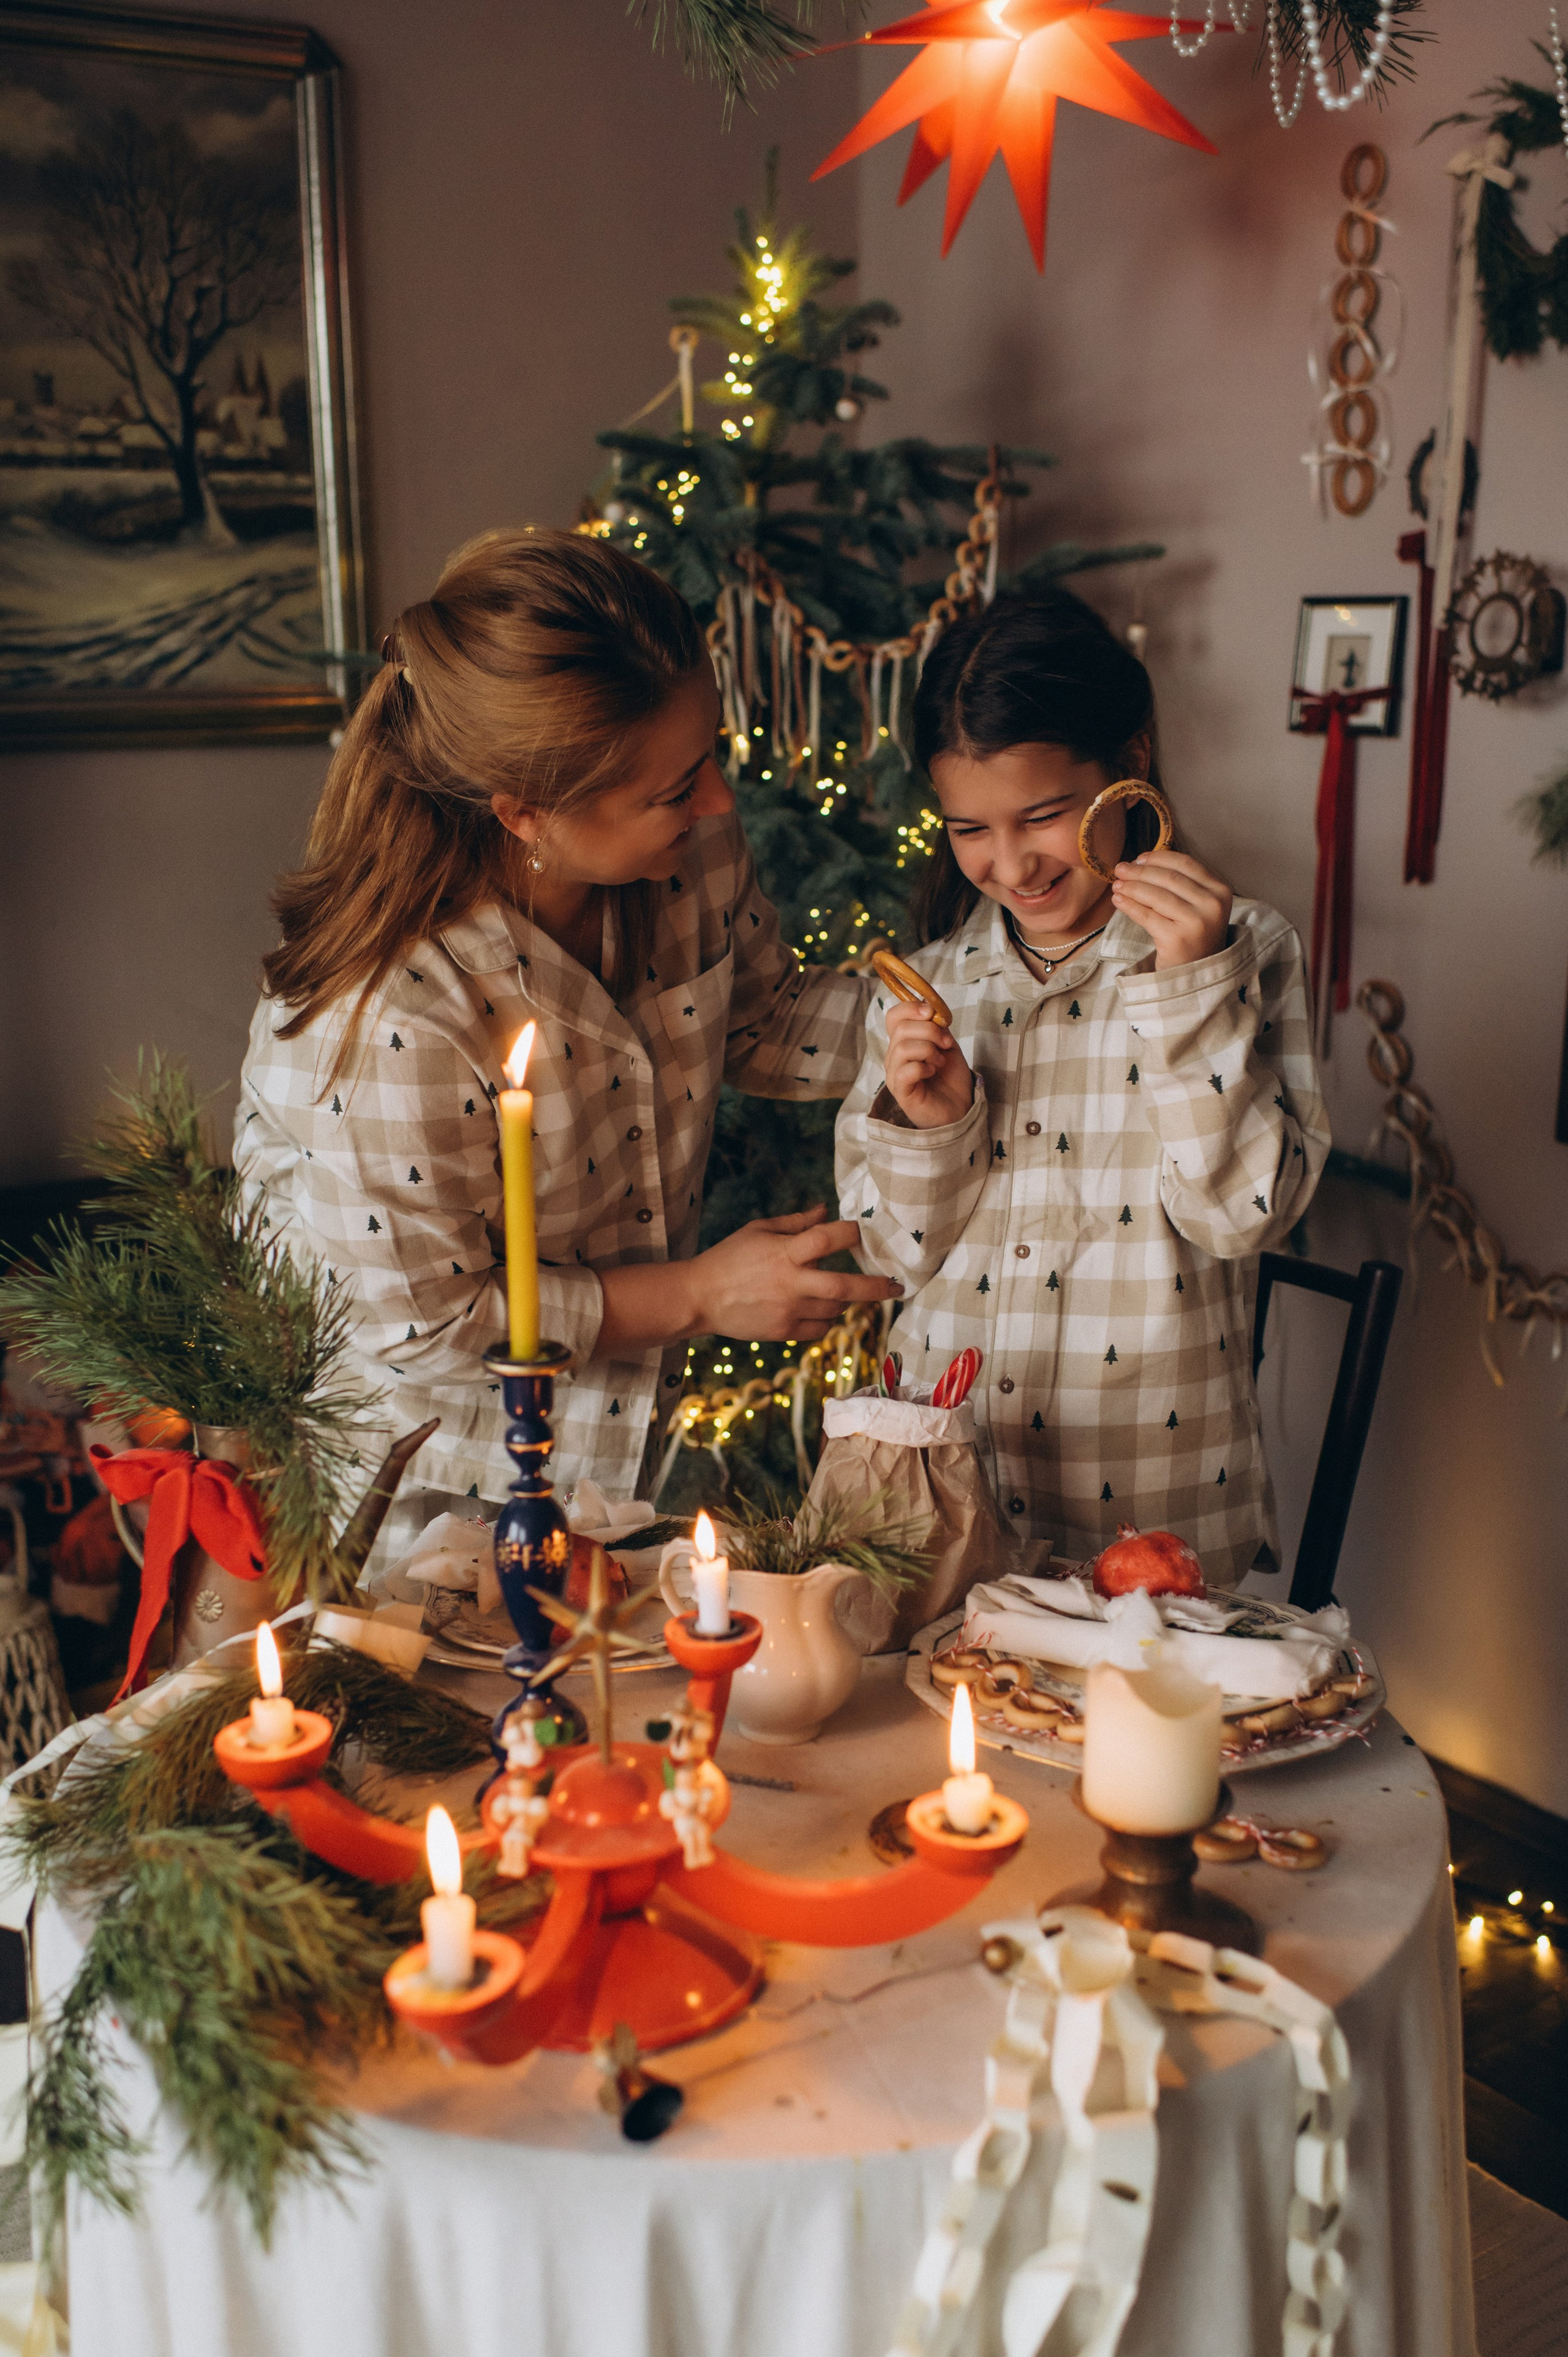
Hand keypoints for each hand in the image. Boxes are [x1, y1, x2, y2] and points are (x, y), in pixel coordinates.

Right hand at [689, 1205, 901, 1341]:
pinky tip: (822, 1310)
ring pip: (835, 1310)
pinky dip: (827, 1319)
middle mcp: (791, 1284)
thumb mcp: (758, 1230)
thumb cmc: (729, 1258)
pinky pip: (819, 1329)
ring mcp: (788, 1311)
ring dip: (846, 1300)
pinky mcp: (783, 1332)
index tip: (863, 1233)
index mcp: (784, 1253)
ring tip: (846, 1292)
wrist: (699, 1298)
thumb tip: (826, 1210)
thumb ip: (796, 1223)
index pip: (828, 1239)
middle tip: (895, 1285)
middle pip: (845, 1286)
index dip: (852, 1233)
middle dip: (876, 1286)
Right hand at [884, 1002, 973, 1129]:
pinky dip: (923, 1067)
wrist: (959, 1107)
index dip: (911, 1008)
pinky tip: (931, 1073)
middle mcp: (894, 1057)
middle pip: (901, 1029)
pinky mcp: (901, 1091)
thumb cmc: (950, 1078)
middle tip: (946, 1044)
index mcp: (903, 1042)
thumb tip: (929, 1008)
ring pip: (903, 1048)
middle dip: (929, 1031)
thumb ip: (937, 1026)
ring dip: (928, 1050)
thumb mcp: (947, 1044)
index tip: (931, 1013)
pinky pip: (906, 1070)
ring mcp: (895, 1074)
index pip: (894, 1016)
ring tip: (939, 1062)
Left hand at [1112, 848, 1232, 969]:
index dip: (1159, 858)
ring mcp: (1196, 923)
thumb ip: (1181, 884)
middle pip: (1169, 878)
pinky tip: (1118, 901)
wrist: (1195, 975)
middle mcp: (1212, 905)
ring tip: (1117, 885)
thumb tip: (1139, 863)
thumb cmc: (1193, 936)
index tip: (1139, 858)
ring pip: (1156, 895)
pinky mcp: (1177, 939)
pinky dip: (1129, 906)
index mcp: (1220, 891)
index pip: (1186, 864)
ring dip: (1131, 887)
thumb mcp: (1198, 906)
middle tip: (1120, 869)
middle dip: (1140, 872)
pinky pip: (1146, 916)